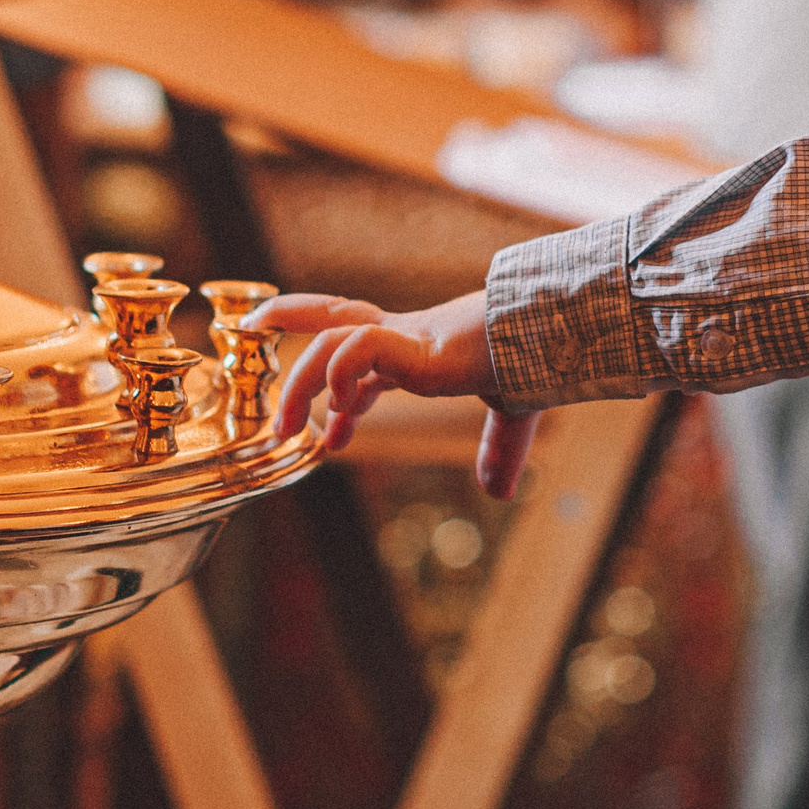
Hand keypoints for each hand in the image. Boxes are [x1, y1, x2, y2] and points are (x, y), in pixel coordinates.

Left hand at [254, 292, 539, 497]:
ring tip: (285, 429)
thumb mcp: (512, 411)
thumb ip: (500, 448)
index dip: (340, 394)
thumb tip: (499, 492)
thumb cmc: (537, 358)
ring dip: (301, 382)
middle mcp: (409, 335)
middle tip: (253, 326)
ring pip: (331, 340)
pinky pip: (357, 347)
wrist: (555, 334)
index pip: (367, 353)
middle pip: (337, 316)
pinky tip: (342, 417)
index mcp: (425, 346)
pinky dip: (340, 377)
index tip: (330, 438)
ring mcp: (406, 335)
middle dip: (292, 318)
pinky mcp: (413, 340)